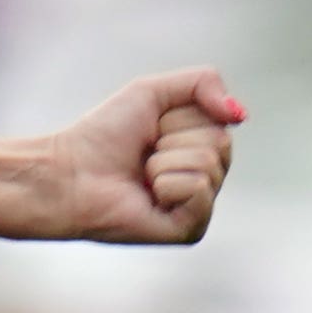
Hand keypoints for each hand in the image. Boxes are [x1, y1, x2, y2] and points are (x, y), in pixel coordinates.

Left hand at [43, 68, 242, 244]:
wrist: (71, 172)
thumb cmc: (105, 135)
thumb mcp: (152, 91)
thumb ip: (202, 83)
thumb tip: (240, 112)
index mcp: (201, 146)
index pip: (220, 120)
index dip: (179, 117)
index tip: (151, 128)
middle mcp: (206, 177)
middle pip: (220, 142)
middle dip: (173, 138)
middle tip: (144, 152)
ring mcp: (200, 206)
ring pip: (209, 165)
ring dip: (164, 162)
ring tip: (142, 175)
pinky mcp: (190, 229)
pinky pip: (199, 191)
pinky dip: (167, 184)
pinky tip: (149, 195)